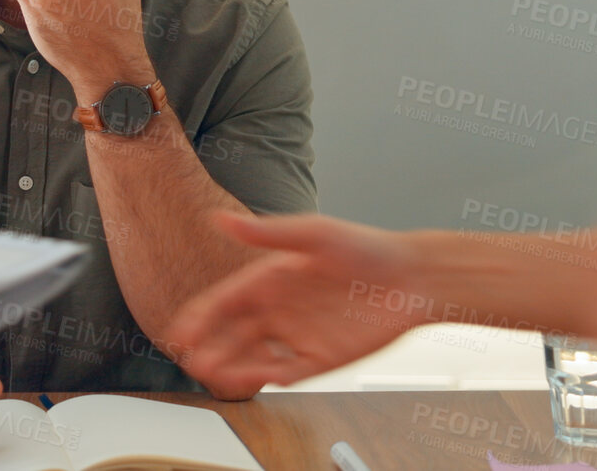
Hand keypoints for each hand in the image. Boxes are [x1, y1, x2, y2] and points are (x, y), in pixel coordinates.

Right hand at [167, 211, 425, 394]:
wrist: (414, 278)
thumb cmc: (367, 249)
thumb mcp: (314, 234)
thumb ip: (267, 233)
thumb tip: (221, 218)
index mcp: (272, 278)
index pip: (226, 300)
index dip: (201, 316)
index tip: (182, 330)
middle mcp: (280, 308)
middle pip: (233, 333)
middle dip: (210, 346)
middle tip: (191, 358)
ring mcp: (299, 335)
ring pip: (254, 356)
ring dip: (232, 365)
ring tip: (214, 373)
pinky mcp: (321, 357)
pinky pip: (287, 370)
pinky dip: (267, 376)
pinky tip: (255, 378)